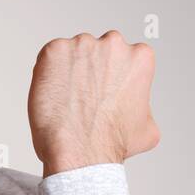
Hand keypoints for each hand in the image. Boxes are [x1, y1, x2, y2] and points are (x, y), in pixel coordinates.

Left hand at [27, 30, 159, 176]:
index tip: (104, 93)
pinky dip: (47, 73)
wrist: (81, 151)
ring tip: (66, 101)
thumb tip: (139, 109)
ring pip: (72, 54)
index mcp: (139, 57)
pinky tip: (52, 96)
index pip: (123, 58)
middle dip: (90, 70)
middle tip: (83, 97)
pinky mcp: (54, 50)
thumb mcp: (147, 128)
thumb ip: (144, 107)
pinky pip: (49, 57)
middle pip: (97, 51)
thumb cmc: (112, 143)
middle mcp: (113, 43)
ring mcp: (82, 44)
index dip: (111, 77)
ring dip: (68, 71)